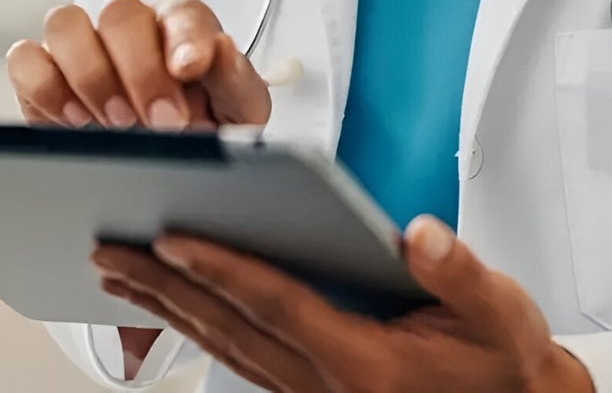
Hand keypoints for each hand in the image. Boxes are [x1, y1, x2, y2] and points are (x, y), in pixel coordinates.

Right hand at [6, 0, 271, 130]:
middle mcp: (130, 27)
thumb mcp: (238, 114)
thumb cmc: (204, 130)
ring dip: (89, 75)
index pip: (180, 13)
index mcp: (181, 25)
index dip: (183, 40)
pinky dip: (44, 88)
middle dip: (138, 70)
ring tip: (113, 125)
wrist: (167, 165)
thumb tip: (221, 49)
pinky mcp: (44, 76)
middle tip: (159, 121)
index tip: (188, 73)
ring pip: (65, 24)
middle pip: (120, 13)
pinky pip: (25, 59)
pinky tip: (74, 123)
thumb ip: (235, 81)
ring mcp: (83, 46)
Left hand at [91, 215, 593, 392]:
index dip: (220, 266)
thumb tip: (419, 236)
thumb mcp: (499, 312)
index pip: (274, 302)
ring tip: (120, 272)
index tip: (171, 235)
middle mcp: (325, 384)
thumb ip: (458, 272)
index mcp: (362, 361)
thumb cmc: (501, 364)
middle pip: (227, 326)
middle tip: (110, 250)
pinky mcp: (310, 391)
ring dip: (167, 307)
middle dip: (164, 286)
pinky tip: (173, 307)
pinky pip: (237, 359)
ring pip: (222, 346)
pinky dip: (197, 329)